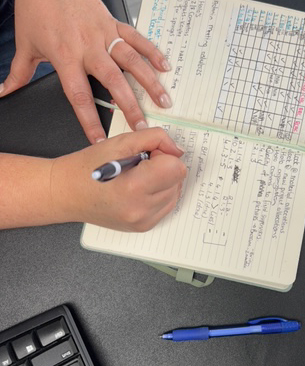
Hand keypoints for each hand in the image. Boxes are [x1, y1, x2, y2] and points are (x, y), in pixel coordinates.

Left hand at [0, 0, 171, 143]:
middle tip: (142, 127)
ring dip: (149, 82)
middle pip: (113, 81)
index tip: (99, 141)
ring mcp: (103, 33)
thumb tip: (4, 92)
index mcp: (64, 56)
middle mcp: (87, 46)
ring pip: (130, 61)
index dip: (89, 120)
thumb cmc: (35, 6)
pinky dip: (151, 52)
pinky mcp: (113, 21)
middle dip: (129, 106)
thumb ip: (18, 73)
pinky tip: (165, 67)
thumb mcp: (25, 44)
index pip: (78, 95)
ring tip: (163, 102)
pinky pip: (136, 38)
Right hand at [51, 128, 186, 231]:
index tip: (147, 154)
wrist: (67, 193)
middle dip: (163, 168)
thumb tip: (177, 150)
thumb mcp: (121, 141)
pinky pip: (166, 205)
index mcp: (134, 187)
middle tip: (138, 165)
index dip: (164, 155)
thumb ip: (154, 138)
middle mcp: (140, 209)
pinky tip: (138, 190)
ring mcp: (143, 221)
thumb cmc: (88, 167)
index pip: (176, 168)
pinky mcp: (144, 227)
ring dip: (162, 182)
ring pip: (175, 193)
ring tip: (136, 178)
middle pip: (177, 180)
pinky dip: (158, 194)